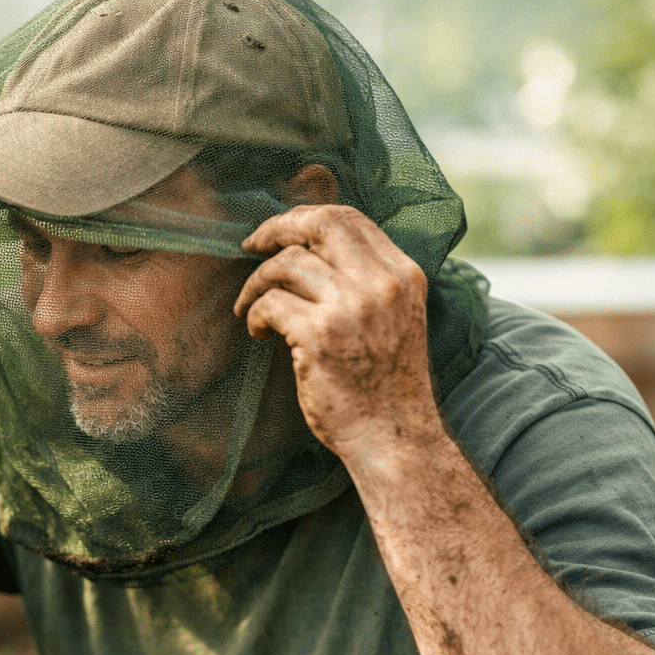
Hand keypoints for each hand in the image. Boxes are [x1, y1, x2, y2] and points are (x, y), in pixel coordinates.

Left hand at [234, 204, 440, 460]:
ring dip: (257, 282)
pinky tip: (258, 333)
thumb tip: (310, 247)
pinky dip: (255, 315)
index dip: (304, 217)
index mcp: (403, 274)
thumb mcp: (394, 318)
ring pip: (287, 262)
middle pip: (319, 223)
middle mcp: (382, 284)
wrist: (392, 437)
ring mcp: (352, 309)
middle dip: (275, 228)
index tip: (279, 233)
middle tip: (250, 246)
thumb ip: (366, 281)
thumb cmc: (384, 384)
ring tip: (251, 308)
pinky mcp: (320, 337)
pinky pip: (271, 303)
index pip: (349, 218)